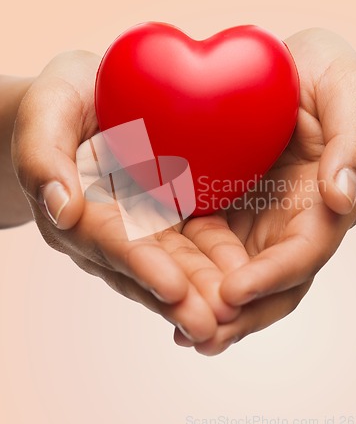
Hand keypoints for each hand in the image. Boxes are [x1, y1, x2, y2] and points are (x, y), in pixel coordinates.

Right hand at [11, 51, 242, 342]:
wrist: (92, 98)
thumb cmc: (64, 101)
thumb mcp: (47, 112)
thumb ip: (43, 157)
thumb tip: (62, 209)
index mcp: (80, 209)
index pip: (111, 241)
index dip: (141, 264)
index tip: (173, 287)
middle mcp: (114, 228)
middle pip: (148, 266)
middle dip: (180, 297)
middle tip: (213, 325)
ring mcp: (144, 224)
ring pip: (176, 262)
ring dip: (203, 291)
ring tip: (234, 315)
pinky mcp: (171, 213)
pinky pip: (196, 240)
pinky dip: (218, 262)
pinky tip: (245, 280)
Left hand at [174, 28, 355, 354]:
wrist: (300, 74)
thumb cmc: (333, 81)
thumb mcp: (350, 96)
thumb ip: (354, 142)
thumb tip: (341, 196)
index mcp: (323, 205)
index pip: (302, 254)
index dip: (272, 277)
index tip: (234, 293)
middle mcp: (288, 223)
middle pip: (267, 282)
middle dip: (237, 314)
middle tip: (197, 337)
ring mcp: (254, 219)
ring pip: (232, 272)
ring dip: (206, 304)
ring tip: (175, 328)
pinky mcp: (224, 204)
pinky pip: (203, 242)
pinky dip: (185, 267)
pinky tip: (155, 281)